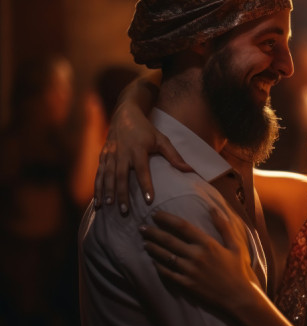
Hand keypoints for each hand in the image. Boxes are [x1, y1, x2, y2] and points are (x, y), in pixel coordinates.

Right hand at [94, 91, 191, 213]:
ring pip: (107, 176)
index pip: (142, 170)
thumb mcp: (161, 139)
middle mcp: (122, 152)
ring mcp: (110, 154)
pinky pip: (99, 174)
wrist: (124, 115)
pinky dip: (97, 187)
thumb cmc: (146, 130)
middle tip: (125, 211)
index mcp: (138, 148)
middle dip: (122, 193)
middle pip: (121, 176)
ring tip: (108, 207)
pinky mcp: (103, 156)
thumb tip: (190, 170)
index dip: (145, 185)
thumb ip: (174, 156)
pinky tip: (97, 202)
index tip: (149, 200)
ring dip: (107, 192)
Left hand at [139, 209, 259, 309]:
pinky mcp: (185, 284)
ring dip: (152, 248)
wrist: (238, 297)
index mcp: (207, 244)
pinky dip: (158, 266)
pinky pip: (167, 273)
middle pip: (168, 240)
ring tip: (145, 243)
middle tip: (142, 228)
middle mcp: (196, 256)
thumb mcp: (235, 246)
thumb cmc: (238, 270)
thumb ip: (224, 226)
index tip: (156, 214)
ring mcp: (189, 271)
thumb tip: (213, 208)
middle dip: (153, 232)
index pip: (182, 226)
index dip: (166, 219)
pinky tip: (153, 261)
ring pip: (164, 256)